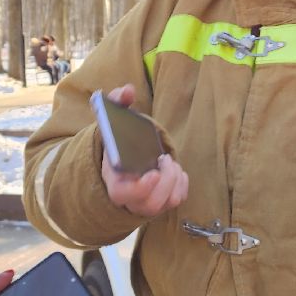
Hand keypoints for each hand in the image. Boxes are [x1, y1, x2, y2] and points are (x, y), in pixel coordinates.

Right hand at [99, 84, 188, 217]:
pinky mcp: (161, 202)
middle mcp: (130, 198)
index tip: (153, 173)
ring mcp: (146, 203)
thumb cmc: (117, 141)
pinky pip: (177, 201)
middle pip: (150, 204)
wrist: (121, 159)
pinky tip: (176, 170)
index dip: (139, 188)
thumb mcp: (112, 120)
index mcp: (113, 180)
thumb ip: (116, 102)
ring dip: (174, 181)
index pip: (122, 195)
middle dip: (165, 181)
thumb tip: (127, 90)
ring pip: (165, 204)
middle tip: (165, 159)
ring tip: (169, 161)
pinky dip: (182, 185)